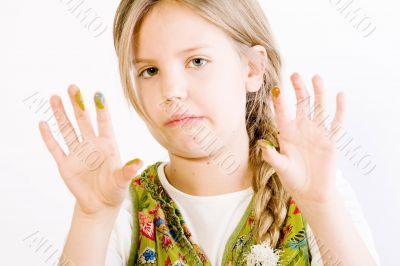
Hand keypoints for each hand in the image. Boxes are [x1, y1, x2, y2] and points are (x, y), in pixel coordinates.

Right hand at [38, 85, 142, 215]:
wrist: (100, 205)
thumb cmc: (114, 190)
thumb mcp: (122, 181)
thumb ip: (127, 171)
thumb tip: (138, 162)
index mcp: (107, 145)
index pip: (104, 123)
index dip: (101, 110)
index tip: (98, 94)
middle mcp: (91, 145)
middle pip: (83, 121)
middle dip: (78, 105)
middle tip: (72, 87)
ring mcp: (77, 153)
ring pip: (67, 130)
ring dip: (61, 114)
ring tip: (55, 97)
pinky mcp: (65, 164)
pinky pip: (56, 148)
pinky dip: (49, 137)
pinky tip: (43, 123)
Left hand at [258, 73, 344, 203]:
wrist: (311, 191)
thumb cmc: (292, 179)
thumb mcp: (281, 167)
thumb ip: (272, 156)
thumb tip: (262, 145)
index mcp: (286, 133)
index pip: (282, 113)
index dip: (279, 101)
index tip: (275, 88)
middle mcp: (302, 128)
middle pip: (301, 104)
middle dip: (298, 89)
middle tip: (295, 74)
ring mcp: (317, 132)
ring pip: (319, 107)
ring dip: (318, 92)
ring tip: (316, 77)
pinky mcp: (331, 140)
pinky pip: (336, 122)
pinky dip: (339, 109)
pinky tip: (340, 95)